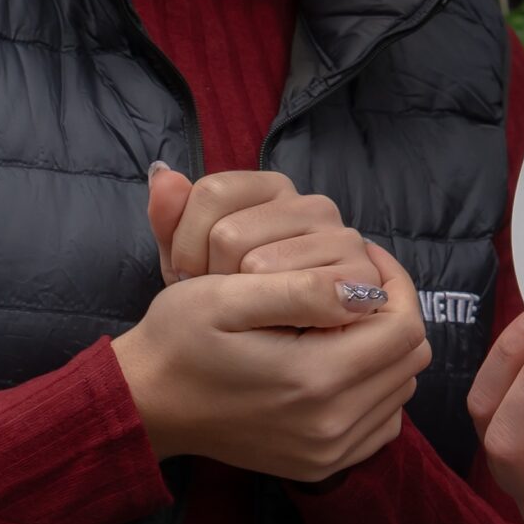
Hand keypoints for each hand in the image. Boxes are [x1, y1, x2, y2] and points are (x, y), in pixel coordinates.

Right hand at [115, 237, 431, 480]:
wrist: (147, 404)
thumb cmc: (179, 341)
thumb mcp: (226, 295)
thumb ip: (300, 289)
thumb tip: (365, 289)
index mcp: (315, 380)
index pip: (405, 327)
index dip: (396, 283)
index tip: (365, 258)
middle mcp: (331, 425)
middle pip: (411, 357)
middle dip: (394, 311)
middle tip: (357, 283)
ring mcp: (328, 453)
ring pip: (402, 387)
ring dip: (386, 348)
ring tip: (345, 319)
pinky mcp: (321, 466)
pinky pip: (382, 421)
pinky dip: (377, 388)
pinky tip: (340, 362)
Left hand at [146, 163, 385, 304]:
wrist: (256, 350)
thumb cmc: (223, 302)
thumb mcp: (185, 261)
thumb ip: (170, 218)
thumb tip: (163, 174)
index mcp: (274, 190)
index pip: (212, 192)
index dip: (185, 242)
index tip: (189, 273)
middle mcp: (314, 206)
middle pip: (228, 234)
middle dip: (212, 276)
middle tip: (222, 300)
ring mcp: (342, 238)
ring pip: (256, 263)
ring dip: (241, 299)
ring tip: (248, 313)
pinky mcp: (360, 277)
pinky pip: (299, 291)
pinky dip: (277, 313)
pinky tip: (279, 324)